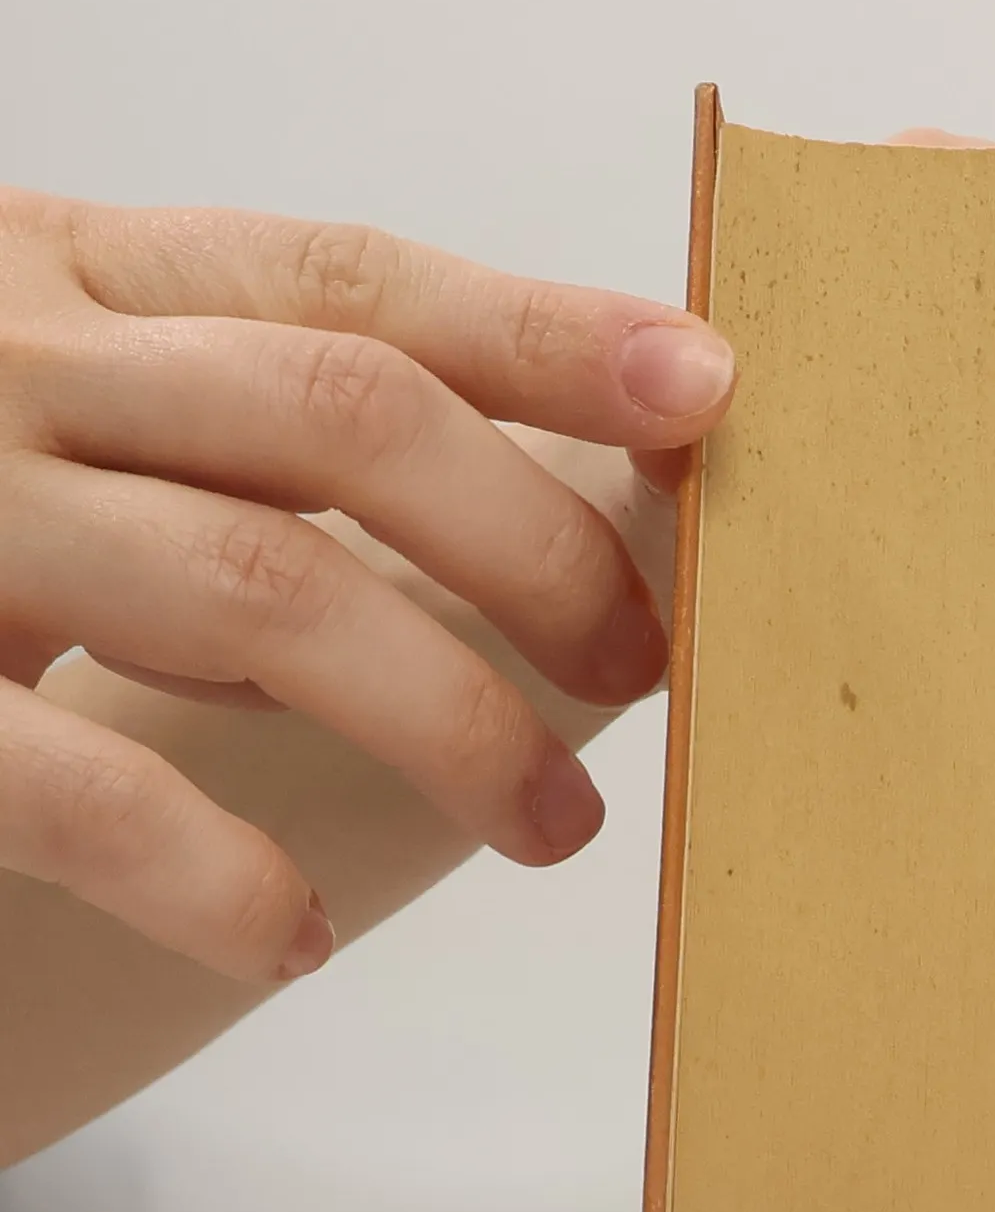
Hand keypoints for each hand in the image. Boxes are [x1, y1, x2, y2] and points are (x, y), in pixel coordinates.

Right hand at [0, 190, 734, 981]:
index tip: (708, 387)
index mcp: (82, 280)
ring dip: (449, 719)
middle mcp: (12, 362)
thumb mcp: (73, 384)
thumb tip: (533, 499)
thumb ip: (257, 415)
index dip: (544, 332)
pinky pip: (66, 778)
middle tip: (647, 666)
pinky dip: (205, 862)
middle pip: (348, 418)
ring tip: (556, 829)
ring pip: (255, 587)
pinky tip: (287, 931)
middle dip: (535, 550)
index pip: (356, 280)